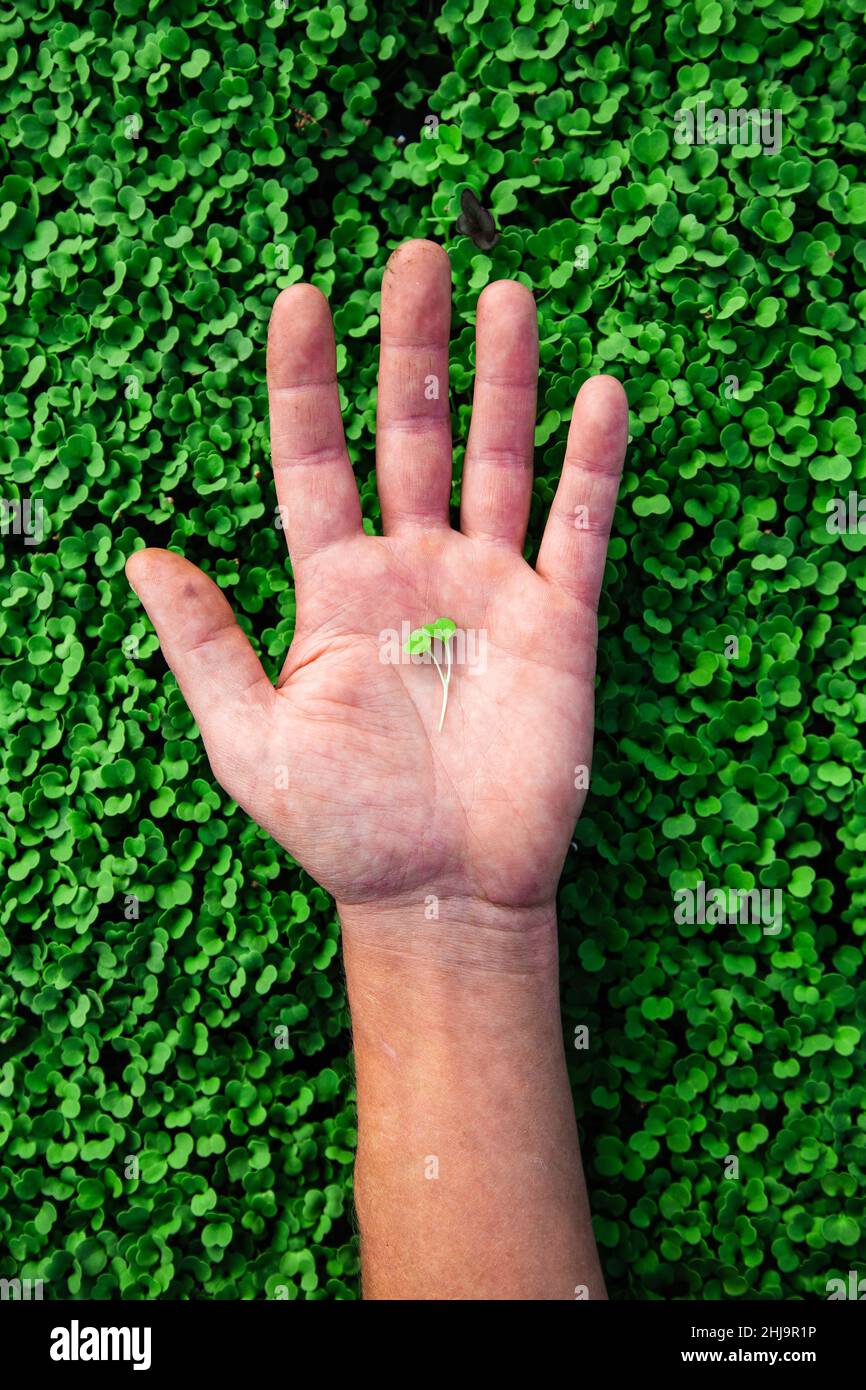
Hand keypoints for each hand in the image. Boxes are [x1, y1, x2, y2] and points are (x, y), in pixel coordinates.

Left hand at [127, 240, 627, 928]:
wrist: (441, 892)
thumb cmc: (342, 826)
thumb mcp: (250, 739)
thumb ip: (206, 644)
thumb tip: (143, 555)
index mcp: (335, 589)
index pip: (315, 461)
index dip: (306, 383)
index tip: (302, 300)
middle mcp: (413, 570)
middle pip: (411, 435)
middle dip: (412, 347)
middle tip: (418, 256)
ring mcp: (489, 590)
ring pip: (498, 461)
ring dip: (502, 381)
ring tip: (504, 293)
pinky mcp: (557, 624)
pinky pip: (579, 529)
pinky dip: (593, 466)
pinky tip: (600, 395)